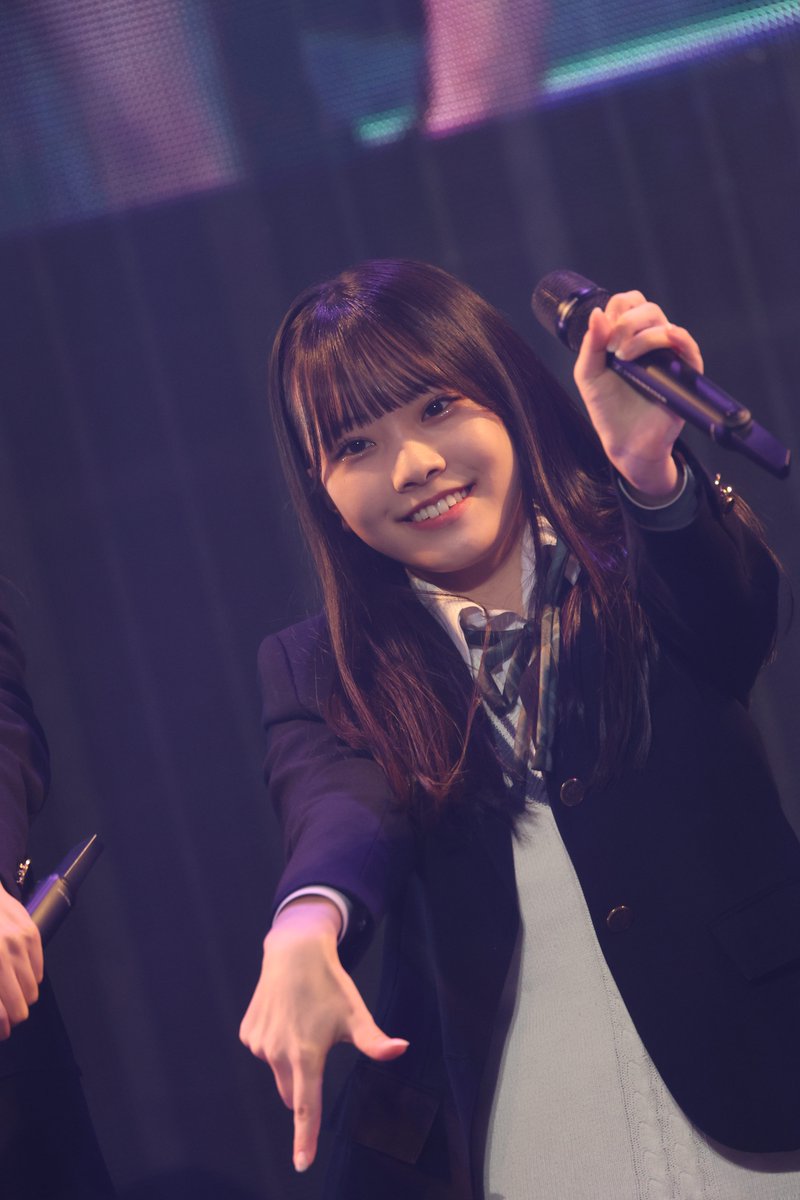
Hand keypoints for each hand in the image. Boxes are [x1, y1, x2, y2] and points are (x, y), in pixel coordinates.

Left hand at [0, 885, 42, 1039]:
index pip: (1, 1011)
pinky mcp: (32, 933)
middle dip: (11, 1016)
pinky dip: (29, 979)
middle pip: (19, 1006)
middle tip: (4, 1018)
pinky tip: (17, 977)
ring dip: (20, 998)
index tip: (2, 1031)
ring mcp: (19, 942)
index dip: (2, 1027)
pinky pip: (39, 971)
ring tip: (9, 996)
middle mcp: (3, 953)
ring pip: (31, 991)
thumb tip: (1, 1020)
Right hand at [239, 897, 407, 1172]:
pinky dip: (275, 1042)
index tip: (302, 1164)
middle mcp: (277, 1054)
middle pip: (291, 1092)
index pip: (305, 1107)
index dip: (305, 1137)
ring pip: (277, 1070)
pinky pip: (264, 1051)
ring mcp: (258, 1044)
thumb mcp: (355, 1013)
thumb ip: (375, 1041)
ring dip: (289, 1059)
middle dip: (304, 1083)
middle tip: (318, 1045)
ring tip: (301, 1020)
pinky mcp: (247, 1033)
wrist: (293, 951)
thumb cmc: (329, 984)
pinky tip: (285, 1015)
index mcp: (306, 1055)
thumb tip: (401, 1050)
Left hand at [573, 291, 703, 497]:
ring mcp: (669, 356)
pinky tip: (665, 338)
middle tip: (613, 348)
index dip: (617, 309)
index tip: (604, 335)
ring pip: (664, 324)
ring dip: (641, 335)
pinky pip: (688, 346)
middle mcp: (651, 342)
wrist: (625, 443)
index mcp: (628, 337)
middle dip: (626, 322)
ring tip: (623, 358)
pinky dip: (677, 337)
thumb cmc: (608, 409)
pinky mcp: (684, 373)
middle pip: (647, 308)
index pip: (629, 303)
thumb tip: (596, 312)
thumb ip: (591, 344)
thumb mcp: (589, 374)